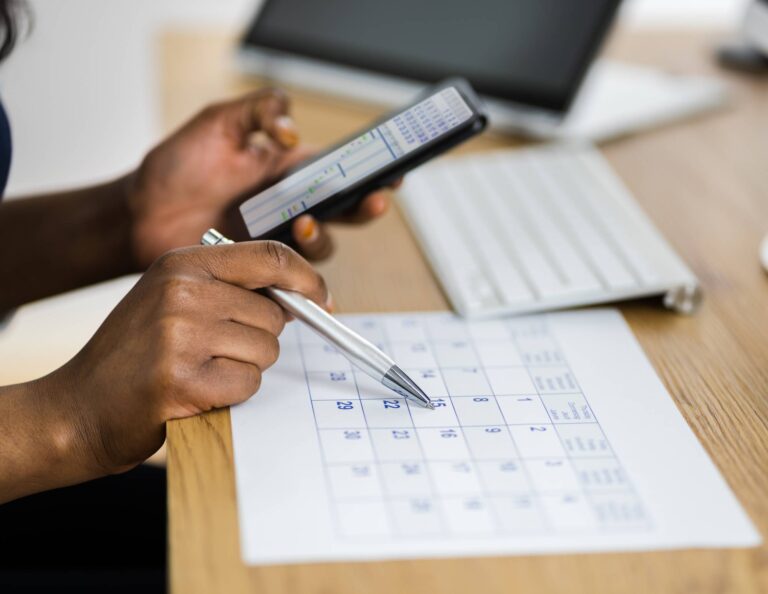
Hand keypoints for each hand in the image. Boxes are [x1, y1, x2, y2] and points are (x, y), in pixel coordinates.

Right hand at [39, 241, 327, 475]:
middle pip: (273, 314)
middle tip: (217, 353)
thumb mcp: (172, 299)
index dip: (306, 278)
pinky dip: (231, 395)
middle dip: (259, 339)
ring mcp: (180, 335)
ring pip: (266, 351)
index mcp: (181, 263)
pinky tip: (195, 393)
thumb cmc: (133, 355)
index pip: (270, 256)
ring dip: (244, 369)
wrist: (76, 408)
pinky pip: (248, 384)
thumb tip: (298, 298)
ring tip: (200, 371)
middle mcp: (181, 291)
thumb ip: (230, 289)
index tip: (322, 298)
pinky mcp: (182, 380)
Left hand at [127, 88, 391, 266]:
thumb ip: (258, 110)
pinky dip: (303, 285)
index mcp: (286, 170)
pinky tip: (303, 283)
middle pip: (342, 211)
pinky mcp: (259, 270)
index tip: (391, 171)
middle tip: (370, 200)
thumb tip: (292, 130)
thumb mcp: (217, 123)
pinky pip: (291, 280)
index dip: (368, 172)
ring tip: (302, 224)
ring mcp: (275, 241)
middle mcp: (288, 207)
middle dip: (363, 206)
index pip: (338, 171)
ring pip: (321, 246)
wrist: (139, 216)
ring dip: (322, 236)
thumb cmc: (175, 167)